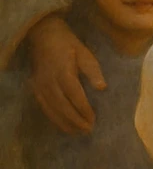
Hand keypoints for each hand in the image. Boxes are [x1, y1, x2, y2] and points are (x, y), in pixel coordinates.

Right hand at [28, 14, 105, 134]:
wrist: (44, 36)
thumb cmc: (69, 45)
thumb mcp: (85, 53)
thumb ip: (93, 71)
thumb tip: (102, 88)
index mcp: (63, 71)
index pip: (74, 95)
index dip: (84, 109)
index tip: (93, 119)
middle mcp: (49, 81)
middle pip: (62, 106)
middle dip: (75, 120)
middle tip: (88, 130)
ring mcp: (40, 85)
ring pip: (52, 109)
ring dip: (65, 123)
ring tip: (78, 132)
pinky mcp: (35, 88)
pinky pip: (44, 107)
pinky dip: (54, 118)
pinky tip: (64, 125)